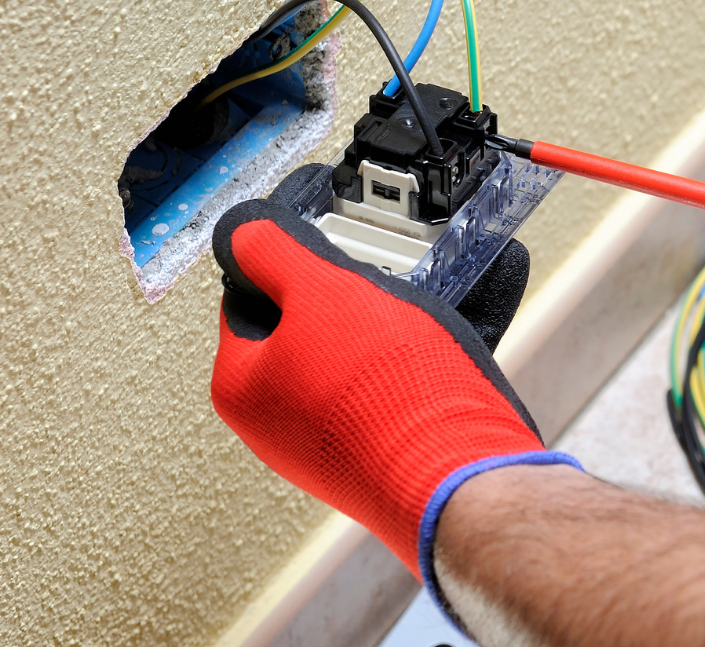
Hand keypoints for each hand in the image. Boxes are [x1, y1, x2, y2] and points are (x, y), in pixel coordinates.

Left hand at [209, 169, 577, 586]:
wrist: (462, 476)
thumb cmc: (390, 397)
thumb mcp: (323, 291)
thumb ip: (274, 249)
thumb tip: (242, 229)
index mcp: (243, 385)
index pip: (249, 292)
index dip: (291, 254)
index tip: (329, 234)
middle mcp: (278, 422)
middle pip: (307, 324)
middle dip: (352, 290)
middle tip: (387, 271)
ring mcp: (332, 440)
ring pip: (357, 353)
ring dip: (392, 321)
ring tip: (428, 304)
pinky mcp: (383, 450)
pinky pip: (394, 384)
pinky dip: (419, 358)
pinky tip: (449, 345)